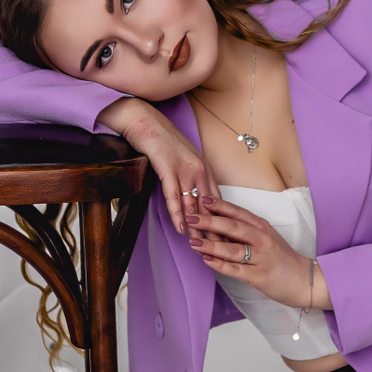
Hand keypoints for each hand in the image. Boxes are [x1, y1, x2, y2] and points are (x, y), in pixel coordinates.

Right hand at [99, 96, 217, 233]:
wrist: (144, 121)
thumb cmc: (161, 141)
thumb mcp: (181, 161)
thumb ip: (189, 179)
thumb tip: (193, 201)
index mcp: (204, 168)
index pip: (217, 200)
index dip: (223, 220)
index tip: (228, 238)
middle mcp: (199, 169)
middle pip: (210, 205)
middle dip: (215, 228)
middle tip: (221, 250)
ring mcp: (185, 169)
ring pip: (194, 204)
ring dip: (198, 226)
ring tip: (202, 246)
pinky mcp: (168, 168)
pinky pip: (175, 196)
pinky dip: (179, 214)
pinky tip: (182, 228)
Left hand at [188, 198, 332, 309]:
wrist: (303, 280)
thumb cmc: (281, 258)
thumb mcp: (267, 238)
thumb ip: (246, 230)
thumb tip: (217, 223)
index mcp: (262, 227)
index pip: (238, 212)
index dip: (220, 205)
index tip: (203, 199)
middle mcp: (262, 239)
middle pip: (233, 227)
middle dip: (210, 221)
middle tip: (191, 217)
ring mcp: (261, 258)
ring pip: (232, 249)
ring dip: (211, 245)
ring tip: (193, 241)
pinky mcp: (259, 276)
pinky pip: (236, 270)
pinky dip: (220, 265)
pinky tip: (207, 260)